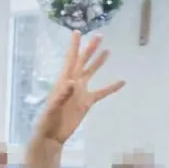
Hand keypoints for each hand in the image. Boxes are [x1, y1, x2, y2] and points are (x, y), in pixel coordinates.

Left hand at [32, 31, 124, 146]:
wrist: (51, 135)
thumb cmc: (47, 121)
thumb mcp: (52, 108)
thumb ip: (61, 95)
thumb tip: (73, 82)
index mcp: (63, 81)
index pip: (70, 60)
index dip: (74, 46)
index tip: (77, 32)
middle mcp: (73, 83)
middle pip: (83, 61)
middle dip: (90, 49)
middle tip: (100, 35)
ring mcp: (80, 92)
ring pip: (91, 73)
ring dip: (99, 62)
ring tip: (107, 50)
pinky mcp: (86, 102)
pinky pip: (101, 92)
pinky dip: (111, 87)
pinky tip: (121, 82)